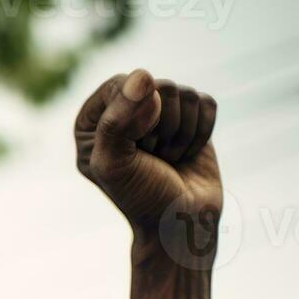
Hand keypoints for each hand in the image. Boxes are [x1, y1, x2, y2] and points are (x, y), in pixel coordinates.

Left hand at [75, 69, 219, 239]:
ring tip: (167, 159)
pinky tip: (186, 154)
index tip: (135, 148)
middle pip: (157, 86)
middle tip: (152, 158)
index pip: (120, 85)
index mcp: (92, 122)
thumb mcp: (115, 164)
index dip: (135, 116)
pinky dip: (201, 132)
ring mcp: (158, 114)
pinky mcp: (190, 117)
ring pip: (184, 94)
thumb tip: (143, 75)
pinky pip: (206, 103)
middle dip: (161, 127)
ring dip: (181, 134)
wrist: (181, 222)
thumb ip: (117, 121)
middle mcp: (123, 113)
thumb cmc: (141, 197)